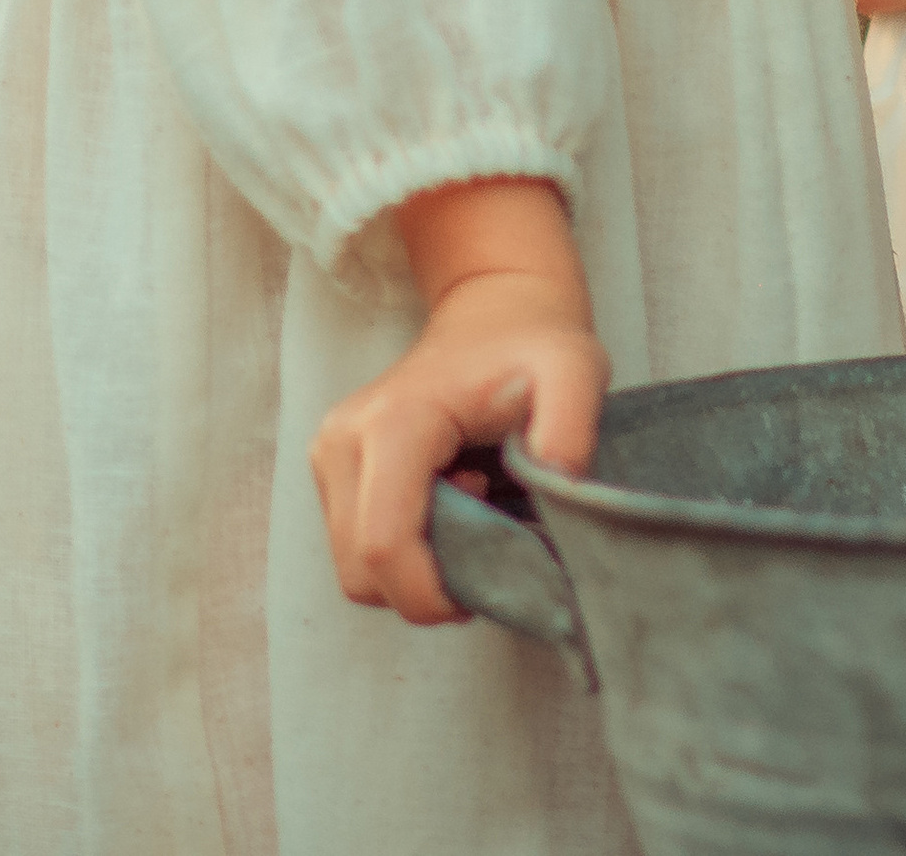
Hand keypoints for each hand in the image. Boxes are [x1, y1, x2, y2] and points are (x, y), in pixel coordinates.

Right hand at [310, 180, 606, 624]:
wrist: (496, 311)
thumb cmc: (536, 345)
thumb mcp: (575, 373)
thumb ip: (571, 429)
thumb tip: (551, 489)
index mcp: (393, 422)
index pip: (384, 548)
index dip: (435, 593)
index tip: (496, 573)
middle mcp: (342, 441)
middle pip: (365, 573)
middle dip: (433, 581)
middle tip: (492, 521)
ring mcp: (330, 458)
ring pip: (360, 573)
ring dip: (422, 567)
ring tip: (475, 504)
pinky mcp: (333, 474)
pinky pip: (362, 553)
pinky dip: (410, 553)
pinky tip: (453, 503)